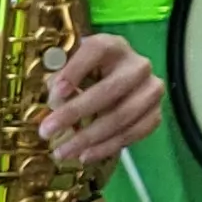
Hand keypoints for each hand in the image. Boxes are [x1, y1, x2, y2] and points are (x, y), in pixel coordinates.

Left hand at [39, 32, 159, 165]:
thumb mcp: (69, 69)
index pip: (96, 50)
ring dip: (89, 137)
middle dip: (75, 112)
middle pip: (110, 89)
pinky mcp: (155, 112)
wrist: (115, 84)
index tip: (55, 92)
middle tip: (46, 131)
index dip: (75, 69)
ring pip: (122, 116)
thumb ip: (59, 78)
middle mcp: (137, 64)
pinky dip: (108, 147)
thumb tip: (54, 101)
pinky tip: (86, 155)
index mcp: (113, 46)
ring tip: (62, 152)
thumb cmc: (85, 75)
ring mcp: (151, 89)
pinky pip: (134, 133)